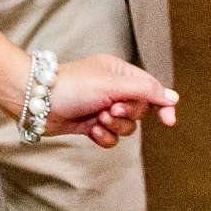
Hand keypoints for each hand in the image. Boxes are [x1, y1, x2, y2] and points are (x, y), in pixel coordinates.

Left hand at [43, 53, 178, 147]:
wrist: (37, 101)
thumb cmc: (72, 86)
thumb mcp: (113, 84)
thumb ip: (145, 90)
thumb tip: (173, 98)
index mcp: (119, 72)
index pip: (151, 89)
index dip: (162, 105)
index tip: (169, 122)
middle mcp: (112, 89)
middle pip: (140, 111)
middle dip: (127, 115)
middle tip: (109, 110)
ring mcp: (101, 107)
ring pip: (126, 127)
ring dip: (114, 128)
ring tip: (96, 120)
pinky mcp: (90, 124)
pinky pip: (110, 138)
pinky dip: (103, 138)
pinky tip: (90, 131)